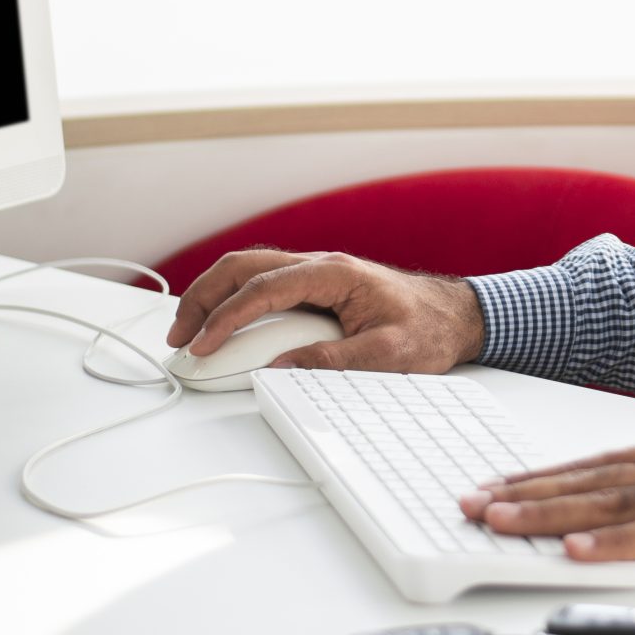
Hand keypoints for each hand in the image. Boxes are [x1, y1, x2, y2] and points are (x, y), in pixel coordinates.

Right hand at [164, 248, 486, 373]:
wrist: (455, 316)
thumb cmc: (428, 329)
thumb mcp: (389, 355)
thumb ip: (334, 361)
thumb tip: (280, 369)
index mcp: (334, 273)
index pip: (264, 287)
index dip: (227, 316)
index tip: (203, 343)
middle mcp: (318, 265)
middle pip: (243, 266)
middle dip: (204, 297)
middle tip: (179, 336)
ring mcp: (314, 273)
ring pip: (247, 270)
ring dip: (212, 296)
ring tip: (189, 332)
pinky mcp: (313, 286)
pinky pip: (262, 284)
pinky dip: (232, 299)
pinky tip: (220, 323)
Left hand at [459, 432, 634, 567]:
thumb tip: (622, 505)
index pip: (590, 465)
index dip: (537, 476)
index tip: (492, 486)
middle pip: (585, 480)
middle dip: (524, 492)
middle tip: (472, 502)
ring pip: (608, 503)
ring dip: (550, 512)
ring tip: (501, 518)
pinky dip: (614, 543)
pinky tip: (577, 548)